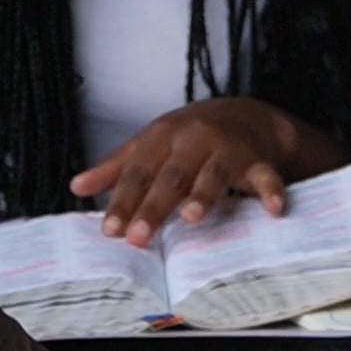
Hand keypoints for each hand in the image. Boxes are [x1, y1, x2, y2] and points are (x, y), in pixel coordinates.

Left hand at [69, 97, 318, 246]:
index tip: (110, 231)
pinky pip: (266, 176)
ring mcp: (228, 149)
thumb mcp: (151, 145)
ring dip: (204, 193)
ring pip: (214, 173)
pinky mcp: (259, 160)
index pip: (138, 171)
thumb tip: (77, 187)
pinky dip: (271, 190)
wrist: (246, 114)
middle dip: (155, 206)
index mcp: (163, 137)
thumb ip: (117, 168)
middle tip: (139, 237)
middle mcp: (194, 140)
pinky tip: (273, 209)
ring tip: (192, 216)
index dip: (123, 200)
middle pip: (171, 176)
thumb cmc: (189, 137)